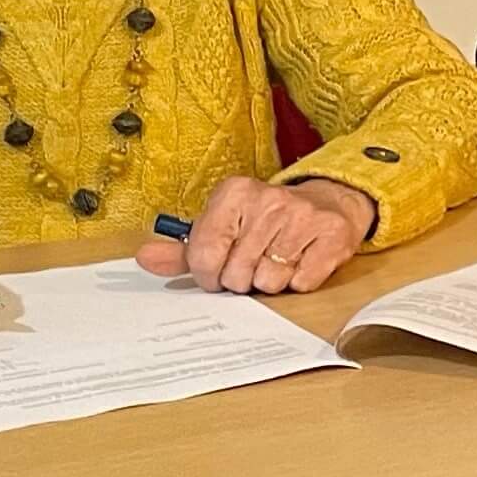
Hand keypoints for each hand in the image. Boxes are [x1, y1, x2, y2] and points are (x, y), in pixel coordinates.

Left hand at [137, 176, 372, 294]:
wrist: (328, 203)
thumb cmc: (265, 221)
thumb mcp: (224, 227)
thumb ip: (183, 248)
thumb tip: (144, 258)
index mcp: (234, 193)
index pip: (204, 255)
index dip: (209, 275)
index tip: (218, 270)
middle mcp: (269, 200)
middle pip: (237, 274)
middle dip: (243, 279)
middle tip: (255, 262)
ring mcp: (303, 216)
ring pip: (270, 282)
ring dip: (273, 281)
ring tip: (279, 260)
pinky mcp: (333, 235)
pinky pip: (302, 283)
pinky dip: (300, 281)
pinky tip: (302, 260)